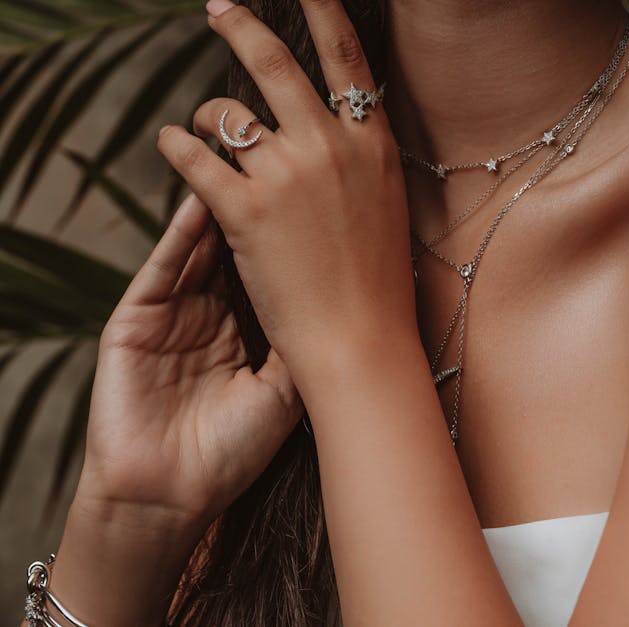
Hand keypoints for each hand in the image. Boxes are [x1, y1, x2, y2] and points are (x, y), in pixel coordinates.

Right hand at [76, 192, 302, 527]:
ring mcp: (173, 314)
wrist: (170, 494)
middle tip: (287, 163)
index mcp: (248, 332)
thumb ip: (303, 340)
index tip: (324, 198)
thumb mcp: (284, 392)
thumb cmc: (233, 453)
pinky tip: (203, 199)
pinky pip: (163, 266)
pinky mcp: (136, 318)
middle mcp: (213, 315)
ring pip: (200, 246)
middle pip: (238, 248)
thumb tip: (345, 292)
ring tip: (247, 164)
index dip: (294, 236)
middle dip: (261, 207)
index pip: (271, 269)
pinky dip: (182, 233)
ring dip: (222, 204)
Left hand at [155, 0, 418, 375]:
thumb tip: (335, 131)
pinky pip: (194, 158)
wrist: (362, 343)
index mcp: (373, 147)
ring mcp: (288, 177)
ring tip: (199, 130)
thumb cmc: (380, 286)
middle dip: (240, 27)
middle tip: (218, 9)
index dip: (323, 13)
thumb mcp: (386, 208)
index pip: (347, 59)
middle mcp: (331, 148)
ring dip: (205, 117)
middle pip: (276, 64)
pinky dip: (175, 146)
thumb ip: (362, 161)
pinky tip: (171, 146)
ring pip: (226, 115)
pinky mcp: (245, 212)